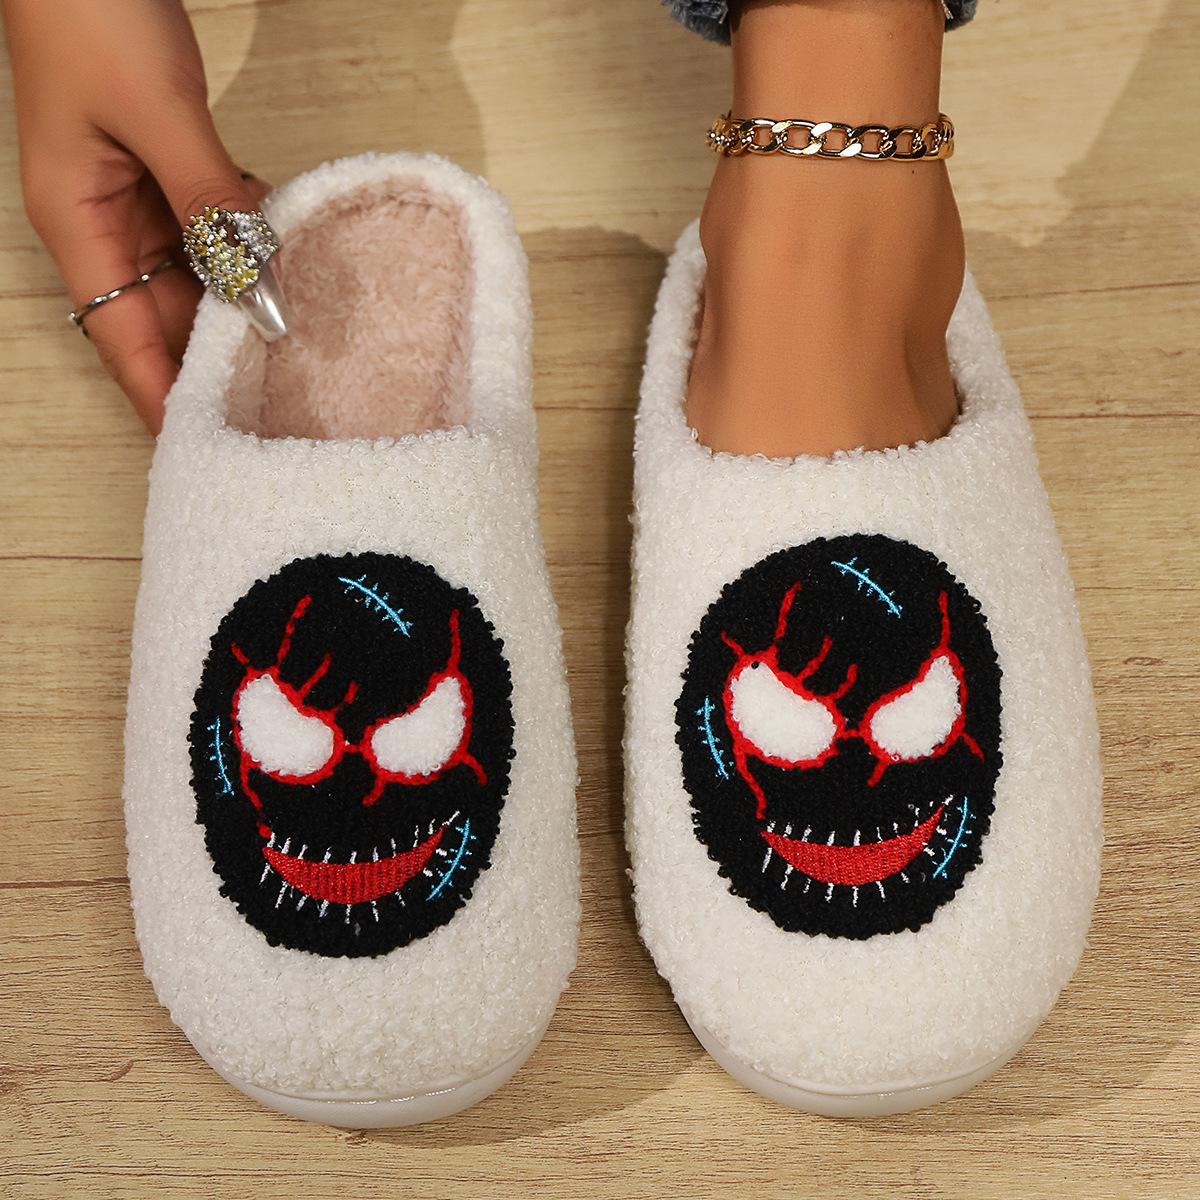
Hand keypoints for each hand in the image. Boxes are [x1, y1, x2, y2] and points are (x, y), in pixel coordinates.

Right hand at [2, 0, 268, 432]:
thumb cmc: (91, 10)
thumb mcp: (158, 117)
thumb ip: (213, 207)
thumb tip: (260, 292)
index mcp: (75, 221)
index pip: (122, 339)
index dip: (161, 397)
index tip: (203, 447)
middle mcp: (102, 220)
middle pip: (165, 315)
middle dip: (217, 358)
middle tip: (281, 407)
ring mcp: (136, 193)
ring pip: (196, 273)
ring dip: (243, 300)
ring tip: (301, 349)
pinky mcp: (167, 166)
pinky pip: (212, 224)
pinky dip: (248, 243)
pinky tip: (292, 261)